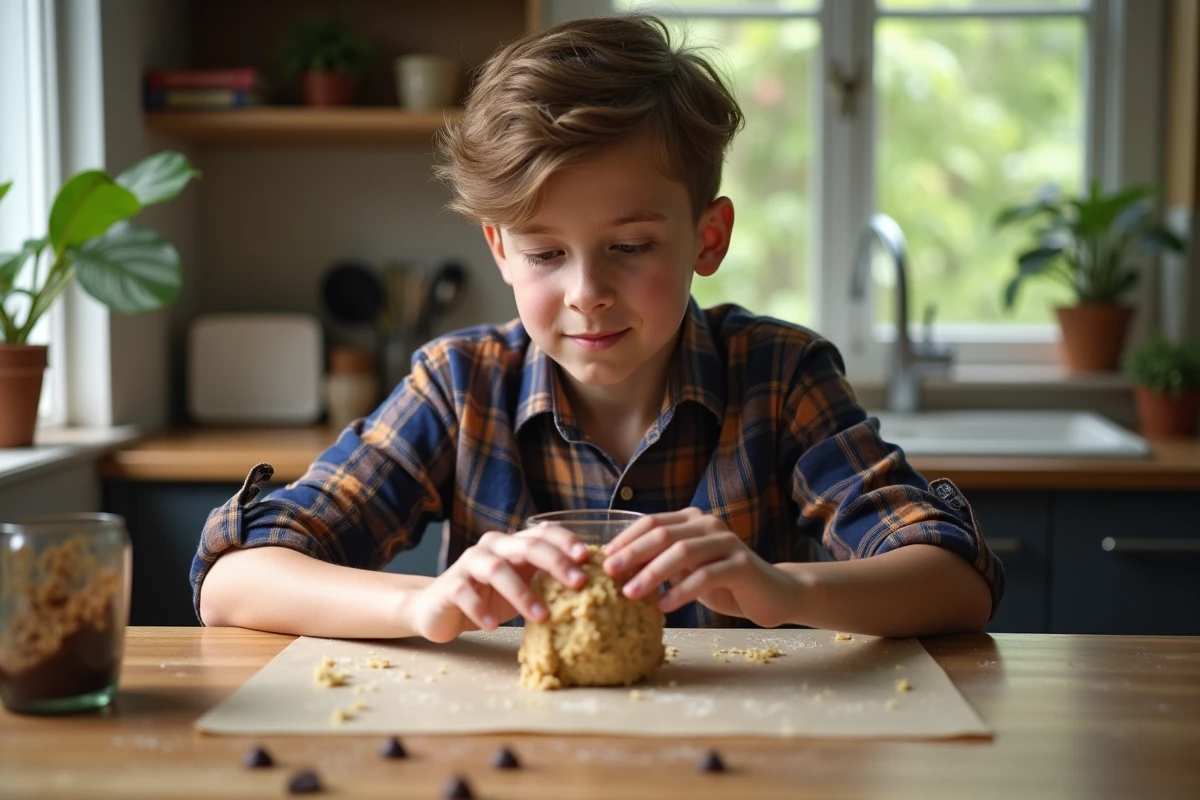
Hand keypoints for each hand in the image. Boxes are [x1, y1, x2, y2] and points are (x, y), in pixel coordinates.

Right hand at [406, 526, 589, 642]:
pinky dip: (480, 609)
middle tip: (579, 583)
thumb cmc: (488, 597)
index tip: (588, 557)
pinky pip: (465, 593)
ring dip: (522, 593)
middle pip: (525, 546)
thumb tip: (591, 587)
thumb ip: (545, 579)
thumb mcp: (521, 586)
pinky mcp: (449, 586)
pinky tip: (494, 626)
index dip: (566, 541)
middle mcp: (492, 547)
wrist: (438, 609)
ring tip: (542, 616)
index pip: (543, 533)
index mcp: (513, 544)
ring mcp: (469, 564)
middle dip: (555, 562)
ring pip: (496, 569)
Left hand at [602, 508, 798, 627]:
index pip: (652, 522)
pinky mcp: (742, 565)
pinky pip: (706, 575)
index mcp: (693, 521)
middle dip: (633, 554)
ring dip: (652, 573)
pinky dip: (681, 591)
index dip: (626, 539)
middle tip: (609, 574)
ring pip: (683, 552)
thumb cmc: (724, 583)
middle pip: (663, 534)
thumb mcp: (688, 570)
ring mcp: (727, 543)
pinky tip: (664, 606)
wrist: (773, 593)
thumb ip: (662, 563)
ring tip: (630, 595)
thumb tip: (618, 571)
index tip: (603, 558)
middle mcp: (709, 525)